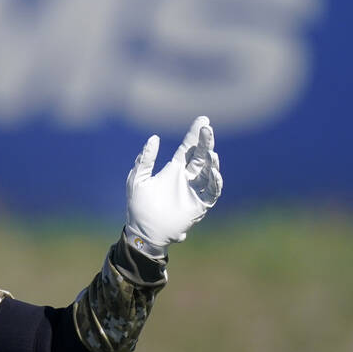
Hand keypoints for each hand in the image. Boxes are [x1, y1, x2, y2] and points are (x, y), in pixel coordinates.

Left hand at [125, 116, 222, 257]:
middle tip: (207, 129)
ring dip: (211, 161)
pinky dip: (215, 182)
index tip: (203, 120)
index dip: (195, 134)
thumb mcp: (137, 180)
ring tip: (210, 153)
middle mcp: (186, 178)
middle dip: (206, 142)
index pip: (188, 148)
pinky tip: (213, 172)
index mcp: (173, 170)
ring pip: (208, 172)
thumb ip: (145, 160)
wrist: (143, 232)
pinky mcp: (199, 205)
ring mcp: (194, 191)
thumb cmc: (138, 207)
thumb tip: (154, 138)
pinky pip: (212, 192)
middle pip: (201, 156)